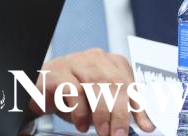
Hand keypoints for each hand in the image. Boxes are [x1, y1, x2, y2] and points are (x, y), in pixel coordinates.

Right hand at [29, 49, 154, 135]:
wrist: (41, 93)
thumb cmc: (74, 98)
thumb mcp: (102, 104)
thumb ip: (121, 110)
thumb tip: (143, 125)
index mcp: (110, 62)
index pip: (130, 83)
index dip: (139, 107)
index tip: (146, 127)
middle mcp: (94, 58)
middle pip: (115, 83)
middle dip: (119, 114)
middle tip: (119, 134)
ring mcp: (74, 61)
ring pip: (95, 85)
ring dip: (101, 114)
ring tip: (102, 132)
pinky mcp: (57, 72)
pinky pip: (73, 90)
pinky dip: (79, 112)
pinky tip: (80, 124)